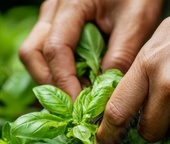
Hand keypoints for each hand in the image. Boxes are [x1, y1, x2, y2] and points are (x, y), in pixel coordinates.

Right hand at [19, 0, 162, 98]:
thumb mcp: (137, 21)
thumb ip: (121, 54)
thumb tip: (104, 91)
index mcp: (70, 4)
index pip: (55, 50)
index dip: (65, 83)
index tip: (79, 107)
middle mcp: (53, 9)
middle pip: (32, 54)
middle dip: (51, 83)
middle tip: (76, 105)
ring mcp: (51, 17)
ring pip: (34, 55)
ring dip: (52, 79)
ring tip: (79, 94)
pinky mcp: (57, 25)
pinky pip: (46, 52)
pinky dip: (59, 71)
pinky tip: (80, 82)